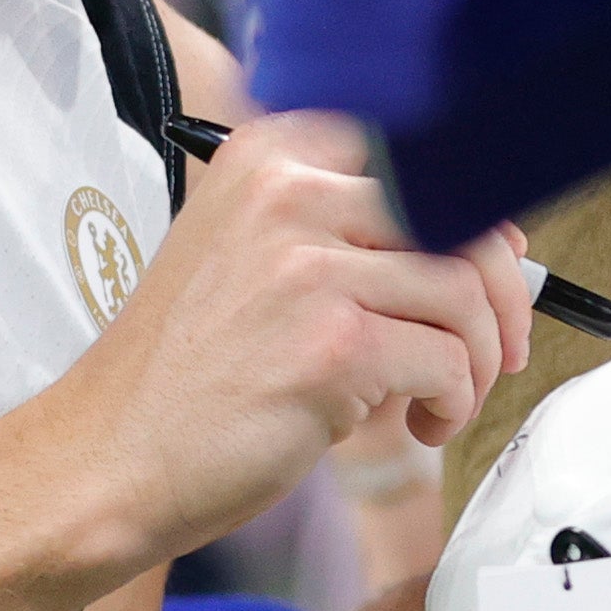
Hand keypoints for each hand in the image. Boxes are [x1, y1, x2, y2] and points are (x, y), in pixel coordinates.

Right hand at [57, 110, 535, 558]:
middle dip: (503, 291)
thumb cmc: (187, 377)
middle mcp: (289, 192)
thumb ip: (350, 236)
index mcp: (272, 158)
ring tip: (438, 401)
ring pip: (464, 293)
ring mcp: (308, 266)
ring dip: (475, 361)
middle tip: (500, 348)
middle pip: (462, 213)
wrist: (107, 459)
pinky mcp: (330, 345)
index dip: (479, 215)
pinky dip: (451, 403)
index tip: (495, 270)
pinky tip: (414, 426)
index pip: (423, 152)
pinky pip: (446, 362)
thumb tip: (490, 245)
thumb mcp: (256, 262)